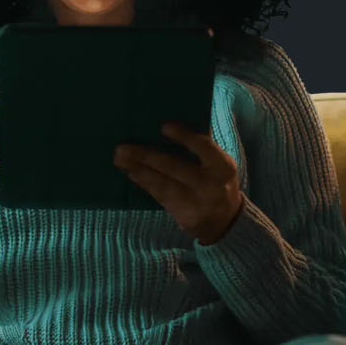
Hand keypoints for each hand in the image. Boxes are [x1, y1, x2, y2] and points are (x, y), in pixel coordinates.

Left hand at [114, 122, 244, 243]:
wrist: (225, 220)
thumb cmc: (216, 180)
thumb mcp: (218, 164)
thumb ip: (201, 147)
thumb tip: (169, 124)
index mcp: (222, 166)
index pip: (203, 147)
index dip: (184, 137)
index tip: (164, 127)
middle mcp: (211, 185)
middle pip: (174, 167)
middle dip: (146, 156)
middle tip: (122, 148)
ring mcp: (197, 202)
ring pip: (163, 184)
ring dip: (138, 170)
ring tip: (120, 160)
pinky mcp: (184, 216)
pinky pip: (160, 196)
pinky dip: (144, 183)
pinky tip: (132, 174)